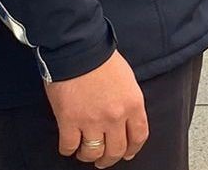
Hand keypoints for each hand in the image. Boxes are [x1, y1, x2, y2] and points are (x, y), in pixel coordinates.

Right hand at [45, 51, 148, 167]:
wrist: (78, 48)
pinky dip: (68, 149)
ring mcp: (91, 120)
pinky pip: (69, 146)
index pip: (139, 136)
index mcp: (133, 104)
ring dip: (88, 156)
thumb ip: (128, 102)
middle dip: (109, 159)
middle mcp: (115, 116)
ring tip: (84, 152)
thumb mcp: (127, 79)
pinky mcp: (69, 121)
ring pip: (93, 153)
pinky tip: (68, 145)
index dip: (133, 149)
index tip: (127, 154)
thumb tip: (126, 121)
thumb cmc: (102, 58)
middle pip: (116, 150)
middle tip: (103, 160)